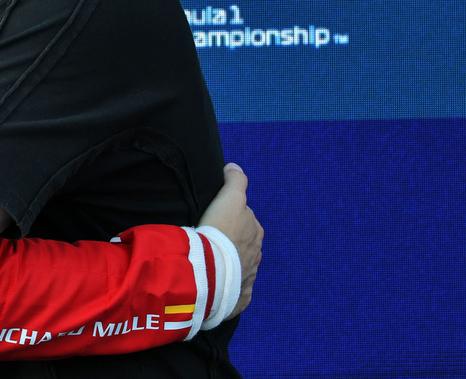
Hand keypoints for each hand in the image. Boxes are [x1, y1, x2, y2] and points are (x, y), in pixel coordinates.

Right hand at [198, 163, 261, 319]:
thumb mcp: (230, 198)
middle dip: (232, 242)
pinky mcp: (237, 299)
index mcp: (256, 233)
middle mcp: (256, 256)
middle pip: (244, 244)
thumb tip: (234, 167)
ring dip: (228, 265)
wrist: (212, 268)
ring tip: (209, 262)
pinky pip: (234, 292)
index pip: (245, 220)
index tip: (215, 219)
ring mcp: (247, 279)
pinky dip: (227, 287)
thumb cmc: (221, 231)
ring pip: (239, 268)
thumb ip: (235, 180)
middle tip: (209, 239)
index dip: (231, 217)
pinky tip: (215, 284)